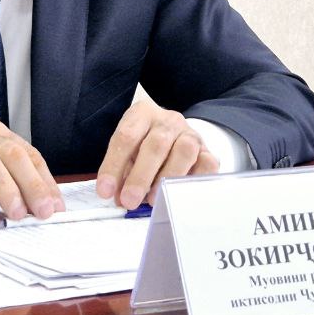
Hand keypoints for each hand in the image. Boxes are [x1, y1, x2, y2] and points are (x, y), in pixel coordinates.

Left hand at [95, 101, 219, 208]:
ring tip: (152, 201)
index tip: (105, 191)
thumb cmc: (144, 146)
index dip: (113, 166)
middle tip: (129, 201)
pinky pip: (207, 165)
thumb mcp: (128, 153)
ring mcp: (191, 134)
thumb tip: (117, 198)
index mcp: (142, 114)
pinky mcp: (208, 151)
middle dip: (140, 177)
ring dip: (166, 179)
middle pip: (156, 145)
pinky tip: (178, 194)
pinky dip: (193, 181)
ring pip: (184, 152)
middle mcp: (169, 120)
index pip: (126, 137)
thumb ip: (121, 173)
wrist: (176, 137)